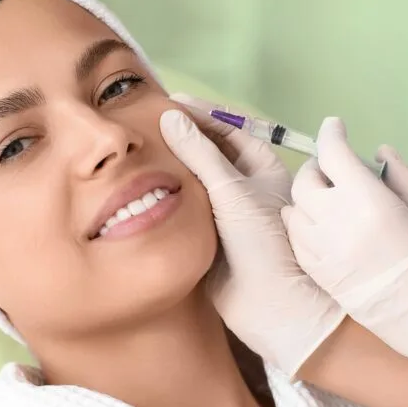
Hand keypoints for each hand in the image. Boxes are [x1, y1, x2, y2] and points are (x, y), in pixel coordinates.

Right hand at [160, 96, 345, 375]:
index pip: (228, 131)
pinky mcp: (206, 235)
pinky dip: (166, 197)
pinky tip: (143, 186)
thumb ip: (200, 154)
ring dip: (172, 169)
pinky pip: (184, 208)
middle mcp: (244, 187)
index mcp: (262, 168)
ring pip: (194, 181)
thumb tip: (171, 118)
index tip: (169, 101)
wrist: (268, 304)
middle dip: (182, 140)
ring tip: (139, 151)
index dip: (201, 115)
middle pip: (208, 154)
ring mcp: (225, 212)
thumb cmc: (263, 242)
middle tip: (147, 125)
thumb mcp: (232, 191)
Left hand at [281, 117, 407, 406]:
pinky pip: (297, 240)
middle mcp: (338, 225)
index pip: (333, 154)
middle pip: (306, 181)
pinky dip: (303, 225)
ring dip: (307, 197)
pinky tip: (323, 226)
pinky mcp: (320, 277)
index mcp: (369, 202)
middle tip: (335, 168)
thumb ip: (399, 174)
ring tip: (330, 199)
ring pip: (294, 211)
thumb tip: (377, 152)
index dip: (331, 134)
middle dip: (318, 168)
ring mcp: (324, 254)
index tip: (334, 126)